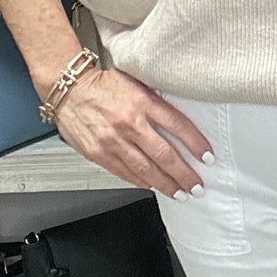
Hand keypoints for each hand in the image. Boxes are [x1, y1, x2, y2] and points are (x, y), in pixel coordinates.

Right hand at [52, 69, 214, 196]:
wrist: (68, 90)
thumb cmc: (103, 85)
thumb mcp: (135, 83)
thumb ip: (155, 102)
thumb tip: (180, 120)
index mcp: (142, 102)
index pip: (178, 125)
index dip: (196, 143)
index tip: (208, 157)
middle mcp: (130, 122)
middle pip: (165, 154)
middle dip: (184, 174)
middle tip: (197, 185)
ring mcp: (113, 140)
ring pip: (146, 169)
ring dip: (166, 184)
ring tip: (180, 193)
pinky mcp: (99, 153)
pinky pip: (124, 173)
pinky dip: (141, 182)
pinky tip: (153, 187)